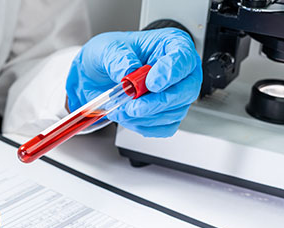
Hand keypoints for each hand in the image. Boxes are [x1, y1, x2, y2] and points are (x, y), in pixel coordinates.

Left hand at [66, 28, 201, 136]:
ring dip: (145, 116)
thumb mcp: (106, 48)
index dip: (170, 73)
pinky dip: (144, 126)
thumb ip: (117, 58)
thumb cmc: (110, 56)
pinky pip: (164, 127)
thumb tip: (128, 72)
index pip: (183, 58)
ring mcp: (176, 94)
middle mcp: (179, 70)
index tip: (151, 84)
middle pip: (186, 90)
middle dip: (159, 102)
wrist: (97, 76)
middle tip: (134, 106)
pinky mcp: (166, 113)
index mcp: (171, 44)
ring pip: (175, 112)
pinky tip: (127, 117)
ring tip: (121, 109)